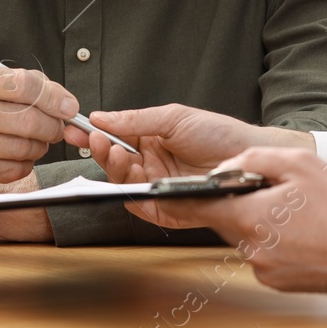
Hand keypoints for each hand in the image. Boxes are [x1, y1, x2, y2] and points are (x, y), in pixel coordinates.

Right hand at [0, 63, 77, 198]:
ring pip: (24, 148)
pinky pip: (12, 170)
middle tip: (56, 127)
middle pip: (28, 121)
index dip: (54, 97)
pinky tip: (17, 155)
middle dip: (52, 126)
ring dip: (39, 146)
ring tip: (34, 140)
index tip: (68, 106)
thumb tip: (62, 100)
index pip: (23, 85)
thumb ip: (18, 85)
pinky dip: (24, 164)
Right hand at [60, 104, 311, 228]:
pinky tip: (130, 181)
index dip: (95, 135)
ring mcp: (158, 187)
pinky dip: (132, 196)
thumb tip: (101, 117)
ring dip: (114, 169)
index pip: (114, 139)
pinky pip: (142, 207)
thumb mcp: (174, 117)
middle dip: (101, 151)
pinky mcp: (168, 209)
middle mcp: (150, 165)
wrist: (249, 157)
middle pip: (114, 163)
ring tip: (115, 153)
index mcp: (150, 140)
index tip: (76, 129)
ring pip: (124, 184)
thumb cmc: (218, 133)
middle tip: (95, 140)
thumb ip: (136, 120)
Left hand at [152, 146, 326, 293]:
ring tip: (296, 212)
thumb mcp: (298, 163)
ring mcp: (263, 269)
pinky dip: (275, 241)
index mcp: (250, 216)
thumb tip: (225, 168)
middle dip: (240, 203)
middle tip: (271, 191)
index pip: (200, 206)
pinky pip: (264, 254)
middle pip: (227, 219)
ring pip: (246, 236)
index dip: (183, 195)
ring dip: (260, 222)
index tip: (164, 190)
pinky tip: (302, 232)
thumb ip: (254, 159)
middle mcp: (249, 248)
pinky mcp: (277, 282)